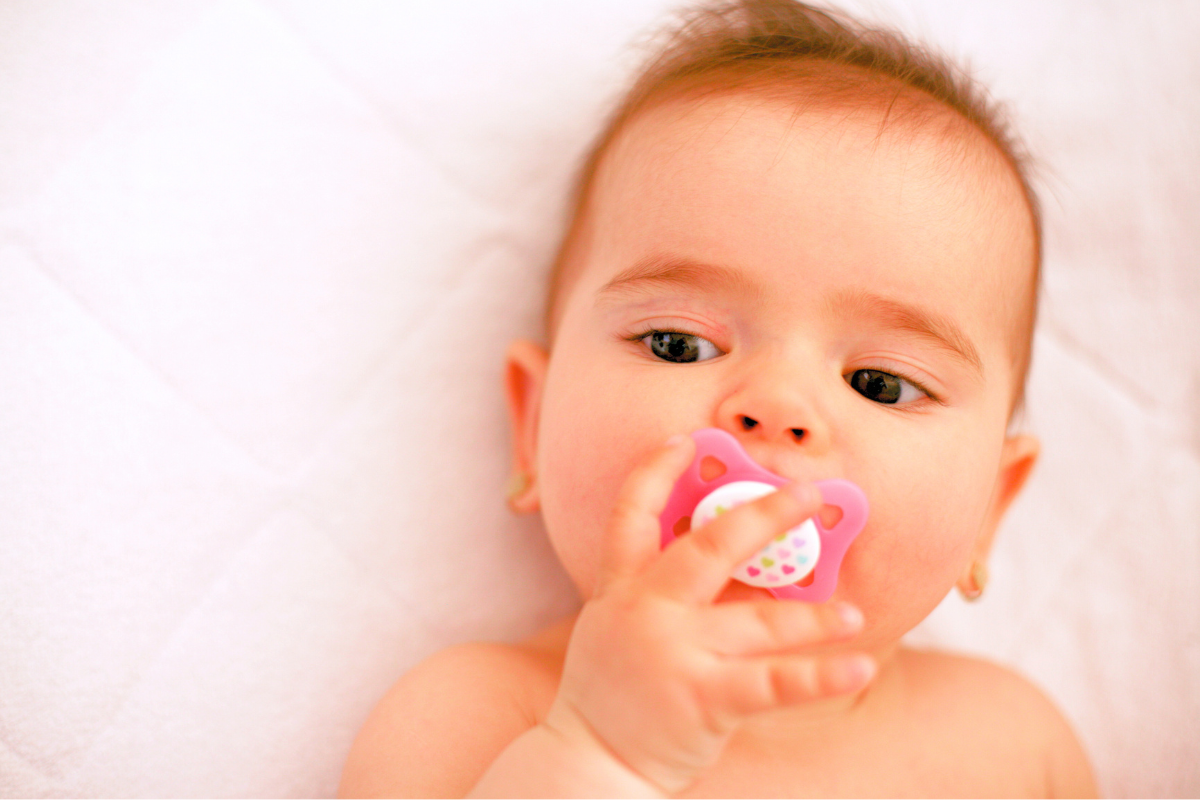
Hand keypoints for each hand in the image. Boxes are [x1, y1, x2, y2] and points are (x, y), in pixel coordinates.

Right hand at [543, 434, 875, 794]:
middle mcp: (647, 610)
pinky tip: (858, 665)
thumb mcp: (615, 626)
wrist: (588, 762)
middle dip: (764, 516)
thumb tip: (730, 557)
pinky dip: (820, 676)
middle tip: (810, 494)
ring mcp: (675, 652)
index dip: (656, 471)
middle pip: (709, 548)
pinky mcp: (703, 697)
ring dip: (813, 615)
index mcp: (621, 588)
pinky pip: (774, 684)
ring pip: (758, 621)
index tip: (686, 440)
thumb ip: (657, 590)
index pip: (631, 514)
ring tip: (854, 613)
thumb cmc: (613, 691)